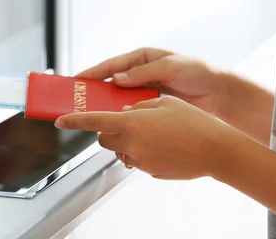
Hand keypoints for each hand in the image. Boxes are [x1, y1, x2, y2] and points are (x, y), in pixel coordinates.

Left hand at [54, 96, 236, 179]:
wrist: (216, 150)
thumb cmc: (193, 122)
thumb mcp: (164, 103)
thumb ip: (140, 105)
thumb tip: (128, 111)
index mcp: (132, 122)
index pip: (94, 121)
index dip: (74, 121)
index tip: (59, 121)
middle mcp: (131, 144)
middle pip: (104, 139)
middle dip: (108, 131)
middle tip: (126, 122)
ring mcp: (141, 161)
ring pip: (121, 151)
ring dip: (127, 142)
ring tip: (153, 134)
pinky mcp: (151, 172)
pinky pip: (139, 160)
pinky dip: (144, 152)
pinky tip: (164, 146)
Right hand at [76, 47, 225, 116]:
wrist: (218, 92)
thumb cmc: (196, 72)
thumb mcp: (170, 67)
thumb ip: (143, 73)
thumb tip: (117, 78)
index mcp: (142, 57)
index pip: (112, 64)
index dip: (93, 72)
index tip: (77, 79)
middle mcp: (141, 72)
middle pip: (112, 81)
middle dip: (95, 90)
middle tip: (77, 99)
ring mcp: (146, 88)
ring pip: (120, 96)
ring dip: (107, 104)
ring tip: (91, 113)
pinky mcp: (152, 103)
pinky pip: (132, 107)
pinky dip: (122, 113)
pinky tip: (114, 121)